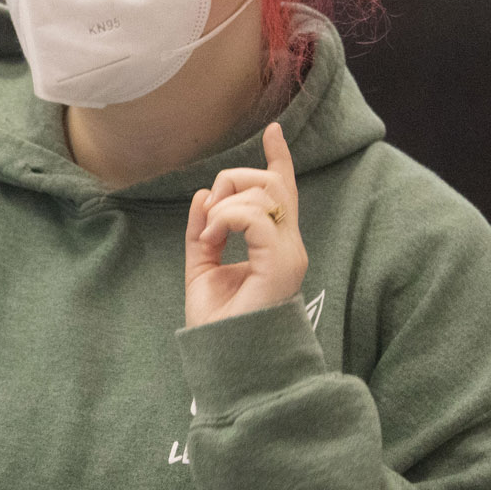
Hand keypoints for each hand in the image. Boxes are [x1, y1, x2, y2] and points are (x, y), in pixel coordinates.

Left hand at [184, 124, 307, 327]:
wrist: (222, 359)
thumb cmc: (218, 323)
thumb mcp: (202, 268)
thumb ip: (203, 232)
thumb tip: (202, 196)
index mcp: (275, 245)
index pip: (284, 191)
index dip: (278, 159)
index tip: (273, 130)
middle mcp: (288, 245)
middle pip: (270, 182)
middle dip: (232, 181)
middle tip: (209, 214)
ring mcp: (288, 253)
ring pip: (263, 192)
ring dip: (224, 205)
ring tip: (208, 238)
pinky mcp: (281, 262)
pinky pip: (255, 215)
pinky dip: (226, 219)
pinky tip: (212, 241)